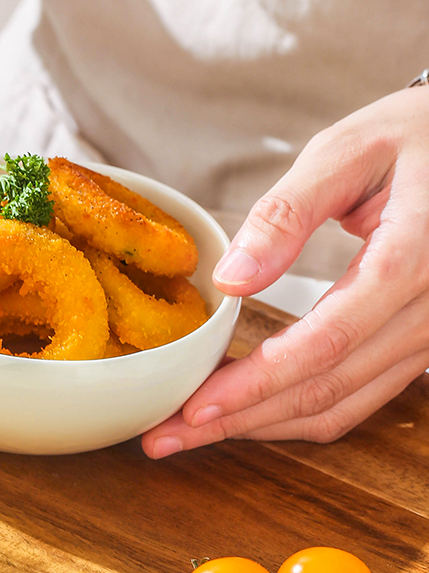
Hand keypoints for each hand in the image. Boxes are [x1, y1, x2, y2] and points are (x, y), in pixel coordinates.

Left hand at [142, 86, 428, 457]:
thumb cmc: (411, 135)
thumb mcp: (346, 151)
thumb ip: (289, 212)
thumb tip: (232, 279)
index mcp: (414, 259)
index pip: (329, 340)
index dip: (259, 382)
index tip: (195, 407)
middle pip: (330, 387)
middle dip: (243, 419)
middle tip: (168, 437)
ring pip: (346, 403)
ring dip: (266, 424)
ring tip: (193, 432)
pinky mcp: (419, 340)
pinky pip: (361, 393)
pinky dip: (302, 409)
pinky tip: (251, 411)